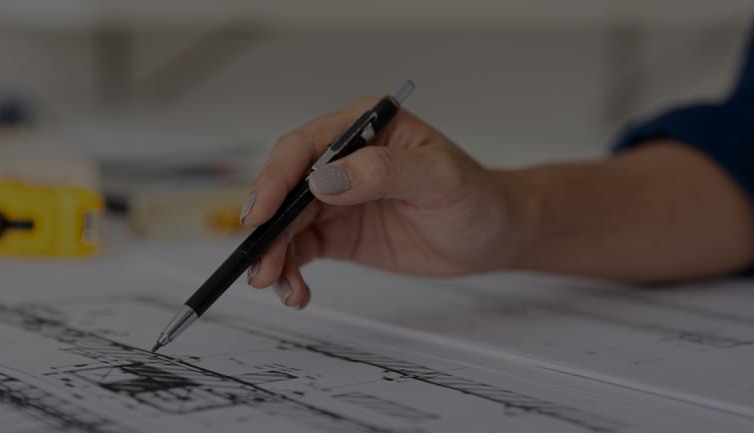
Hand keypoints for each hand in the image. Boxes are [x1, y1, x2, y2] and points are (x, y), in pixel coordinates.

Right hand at [242, 97, 530, 308]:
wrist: (493, 236)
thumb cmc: (475, 196)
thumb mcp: (438, 178)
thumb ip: (383, 173)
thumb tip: (325, 179)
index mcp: (362, 127)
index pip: (304, 148)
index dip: (275, 179)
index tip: (261, 213)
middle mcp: (341, 158)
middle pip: (285, 189)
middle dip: (268, 227)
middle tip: (260, 262)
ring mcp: (336, 196)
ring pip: (286, 223)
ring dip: (274, 255)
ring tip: (277, 286)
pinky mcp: (337, 232)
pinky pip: (300, 249)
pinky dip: (290, 271)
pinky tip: (296, 292)